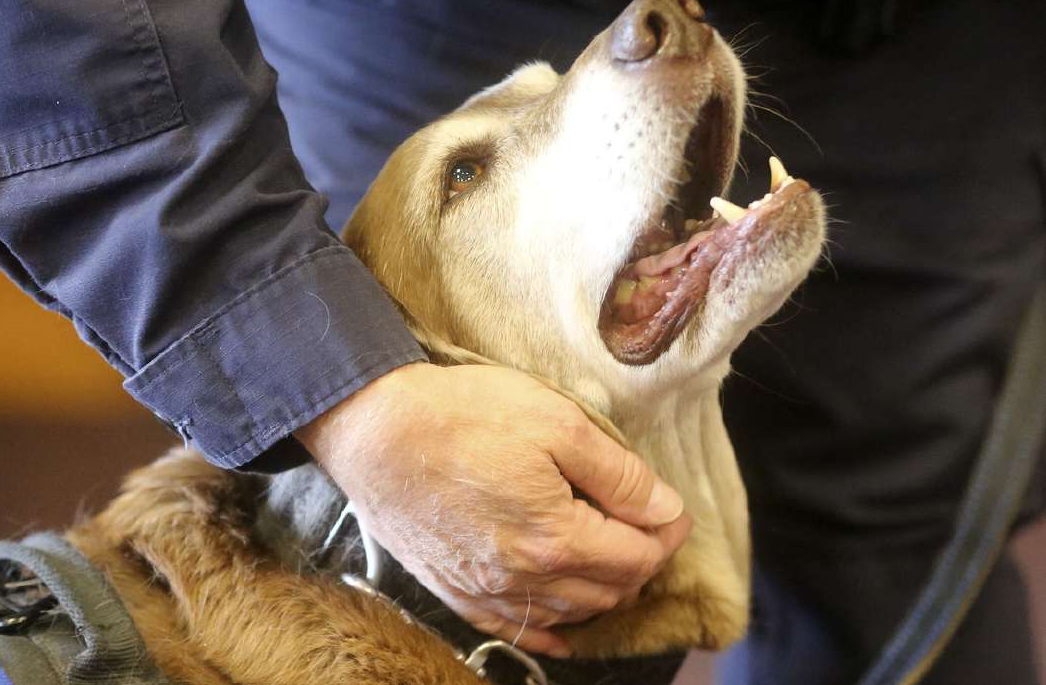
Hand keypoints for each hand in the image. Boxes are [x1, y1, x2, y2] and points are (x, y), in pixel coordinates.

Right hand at [295, 362, 690, 656]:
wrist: (372, 429)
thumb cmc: (462, 416)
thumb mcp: (556, 422)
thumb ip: (618, 473)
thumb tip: (665, 509)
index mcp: (556, 538)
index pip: (638, 556)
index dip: (667, 532)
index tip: (674, 509)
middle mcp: (524, 578)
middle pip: (608, 591)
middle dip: (639, 562)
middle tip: (645, 526)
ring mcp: (485, 590)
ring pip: (568, 612)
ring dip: (600, 591)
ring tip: (609, 558)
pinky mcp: (454, 590)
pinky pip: (514, 628)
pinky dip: (549, 629)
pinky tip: (563, 626)